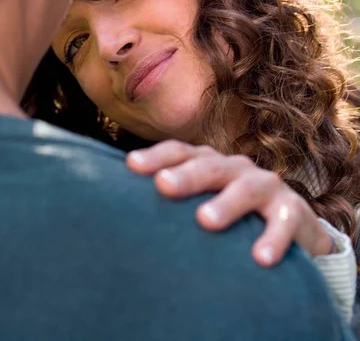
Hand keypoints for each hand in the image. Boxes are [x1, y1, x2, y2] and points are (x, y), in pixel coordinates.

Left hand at [126, 141, 332, 266]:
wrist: (290, 224)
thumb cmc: (232, 213)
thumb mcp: (204, 200)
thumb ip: (174, 200)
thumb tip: (119, 209)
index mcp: (210, 163)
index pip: (181, 152)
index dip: (158, 156)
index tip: (131, 166)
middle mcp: (235, 169)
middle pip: (210, 166)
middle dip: (187, 175)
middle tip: (163, 185)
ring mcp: (265, 186)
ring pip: (245, 188)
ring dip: (226, 203)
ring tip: (205, 220)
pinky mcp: (291, 210)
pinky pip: (283, 222)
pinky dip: (273, 238)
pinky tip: (259, 259)